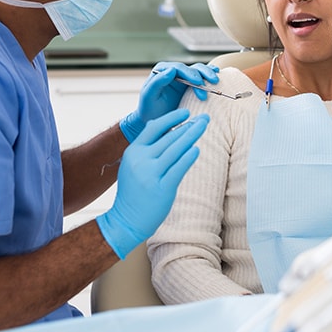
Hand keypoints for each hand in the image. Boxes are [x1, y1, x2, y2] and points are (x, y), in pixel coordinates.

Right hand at [98, 109, 208, 258]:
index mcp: (133, 152)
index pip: (153, 128)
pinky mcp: (162, 188)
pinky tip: (196, 149)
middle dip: (189, 126)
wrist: (126, 220)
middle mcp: (141, 160)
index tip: (186, 112)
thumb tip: (160, 127)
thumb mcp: (132, 165)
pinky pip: (179, 168)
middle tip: (204, 118)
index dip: (171, 118)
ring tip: (203, 127)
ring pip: (176, 150)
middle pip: (168, 137)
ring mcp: (151, 174)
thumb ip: (145, 148)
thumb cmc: (133, 192)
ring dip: (192, 135)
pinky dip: (188, 157)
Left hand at [119, 62, 218, 141]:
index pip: (178, 68)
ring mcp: (183, 78)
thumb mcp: (149, 96)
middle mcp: (173, 72)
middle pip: (191, 68)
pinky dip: (210, 76)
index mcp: (162, 71)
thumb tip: (171, 70)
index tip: (198, 82)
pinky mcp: (191, 86)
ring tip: (216, 81)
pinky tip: (217, 76)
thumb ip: (157, 82)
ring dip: (208, 74)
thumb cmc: (149, 110)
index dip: (189, 73)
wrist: (155, 121)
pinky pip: (202, 78)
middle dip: (202, 74)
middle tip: (212, 82)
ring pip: (199, 71)